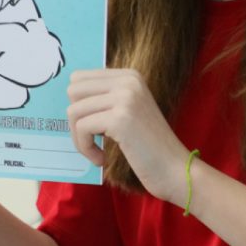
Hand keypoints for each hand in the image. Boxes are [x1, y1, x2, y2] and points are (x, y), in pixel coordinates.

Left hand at [67, 68, 189, 203]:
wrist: (176, 170)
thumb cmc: (148, 147)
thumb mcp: (126, 111)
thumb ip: (103, 97)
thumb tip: (69, 93)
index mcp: (129, 75)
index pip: (79, 78)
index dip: (78, 105)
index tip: (92, 126)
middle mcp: (128, 80)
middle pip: (73, 91)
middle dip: (75, 120)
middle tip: (91, 139)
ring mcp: (125, 97)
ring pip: (74, 111)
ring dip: (79, 138)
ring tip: (96, 152)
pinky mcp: (120, 118)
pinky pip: (82, 128)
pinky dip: (85, 148)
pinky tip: (101, 159)